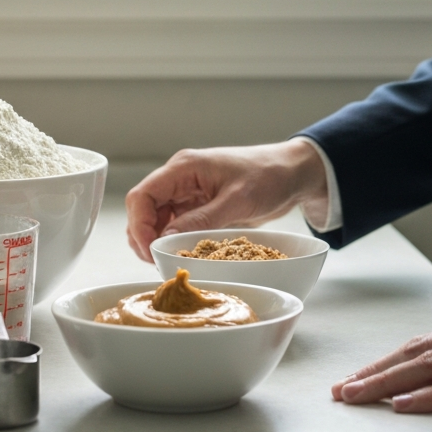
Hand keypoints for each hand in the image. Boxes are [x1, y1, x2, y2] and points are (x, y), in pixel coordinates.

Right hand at [125, 140, 327, 260]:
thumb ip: (201, 220)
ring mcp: (188, 192)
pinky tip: (180, 255)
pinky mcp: (198, 206)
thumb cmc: (269, 176)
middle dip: (144, 237)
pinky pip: (175, 224)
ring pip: (156, 219)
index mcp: (184, 168)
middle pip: (143, 209)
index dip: (139, 225)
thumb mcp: (237, 201)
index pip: (142, 196)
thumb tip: (166, 241)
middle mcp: (180, 178)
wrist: (292, 173)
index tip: (149, 251)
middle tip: (157, 263)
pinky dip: (172, 240)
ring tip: (166, 262)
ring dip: (156, 241)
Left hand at [331, 298, 431, 414]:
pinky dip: (430, 397)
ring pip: (430, 365)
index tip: (361, 375)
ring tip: (357, 396)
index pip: (425, 340)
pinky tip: (404, 406)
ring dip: (387, 382)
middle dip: (375, 370)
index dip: (388, 359)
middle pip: (416, 350)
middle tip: (343, 388)